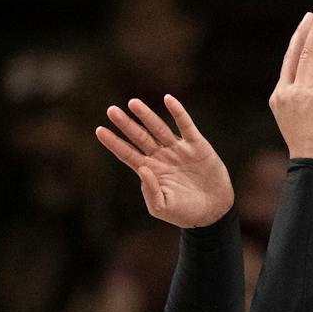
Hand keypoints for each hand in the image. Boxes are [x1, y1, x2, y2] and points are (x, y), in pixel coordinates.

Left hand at [95, 95, 233, 227]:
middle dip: (126, 124)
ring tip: (133, 103)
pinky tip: (168, 99)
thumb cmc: (185, 212)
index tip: (99, 130)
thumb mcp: (162, 207)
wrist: (213, 211)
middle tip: (111, 110)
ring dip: (146, 116)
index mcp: (150, 170)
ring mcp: (178, 149)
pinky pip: (186, 126)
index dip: (114, 142)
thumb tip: (142, 168)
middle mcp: (161, 156)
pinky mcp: (197, 145)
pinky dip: (178, 112)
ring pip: (159, 129)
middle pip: (140, 137)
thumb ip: (150, 190)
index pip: (127, 153)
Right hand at [268, 9, 312, 161]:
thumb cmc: (309, 143)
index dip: (300, 47)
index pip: (289, 64)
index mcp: (278, 95)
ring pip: (309, 56)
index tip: (310, 34)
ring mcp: (300, 94)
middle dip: (305, 30)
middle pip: (294, 53)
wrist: (310, 162)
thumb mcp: (302, 115)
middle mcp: (286, 91)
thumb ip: (309, 93)